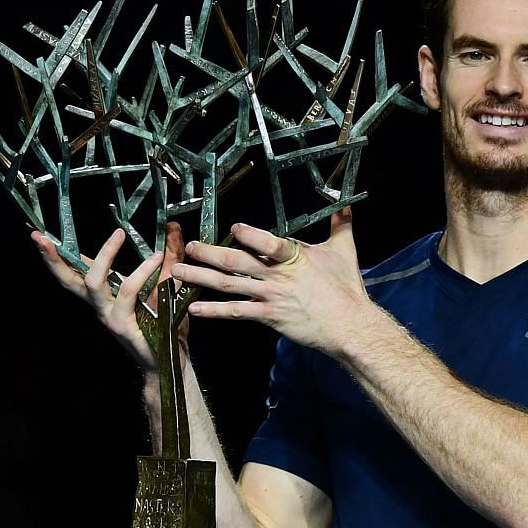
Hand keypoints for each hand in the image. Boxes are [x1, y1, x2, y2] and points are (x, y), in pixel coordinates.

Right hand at [32, 222, 189, 370]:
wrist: (172, 359)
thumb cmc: (166, 323)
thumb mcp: (168, 281)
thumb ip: (169, 254)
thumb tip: (172, 225)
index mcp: (103, 295)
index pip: (75, 271)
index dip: (57, 254)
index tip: (41, 235)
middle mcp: (99, 305)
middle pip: (67, 279)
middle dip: (52, 258)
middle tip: (40, 237)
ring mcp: (108, 315)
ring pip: (93, 281)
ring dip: (105, 255)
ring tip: (118, 234)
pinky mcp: (122, 324)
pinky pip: (126, 292)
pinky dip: (141, 273)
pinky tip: (156, 258)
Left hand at [172, 208, 371, 353]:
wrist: (348, 325)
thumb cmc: (346, 287)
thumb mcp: (344, 250)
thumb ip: (341, 224)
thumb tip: (346, 202)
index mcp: (294, 257)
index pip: (270, 244)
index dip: (252, 236)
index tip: (234, 228)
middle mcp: (277, 276)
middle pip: (238, 263)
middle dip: (209, 254)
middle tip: (188, 247)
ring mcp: (270, 297)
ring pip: (229, 286)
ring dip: (201, 279)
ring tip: (178, 274)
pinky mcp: (268, 316)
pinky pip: (236, 313)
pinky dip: (214, 311)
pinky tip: (194, 308)